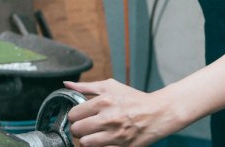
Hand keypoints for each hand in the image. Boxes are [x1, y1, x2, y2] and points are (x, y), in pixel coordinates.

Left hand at [65, 79, 179, 146]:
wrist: (158, 113)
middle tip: (86, 127)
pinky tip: (104, 141)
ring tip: (94, 135)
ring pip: (85, 144)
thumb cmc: (134, 99)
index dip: (75, 117)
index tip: (81, 117)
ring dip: (87, 140)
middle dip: (79, 129)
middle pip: (77, 131)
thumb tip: (67, 84)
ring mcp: (115, 136)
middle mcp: (108, 119)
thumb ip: (86, 86)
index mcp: (103, 102)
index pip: (73, 115)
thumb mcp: (110, 86)